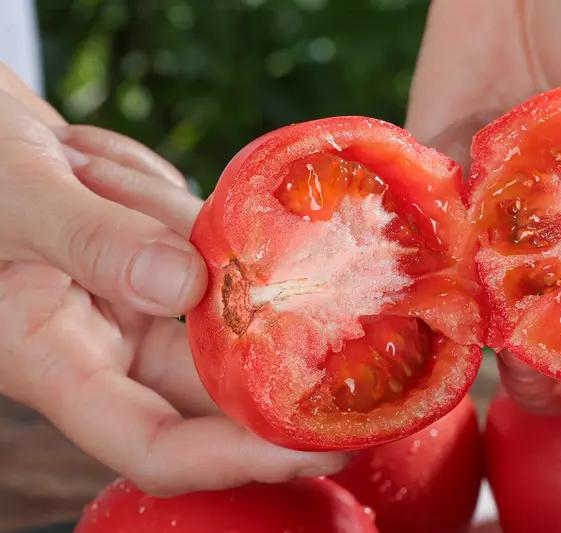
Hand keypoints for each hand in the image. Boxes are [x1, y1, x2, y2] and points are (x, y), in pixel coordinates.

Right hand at [0, 77, 346, 495]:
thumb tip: (186, 286)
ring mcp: (140, 307)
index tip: (319, 444)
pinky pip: (219, 263)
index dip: (237, 457)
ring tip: (156, 193)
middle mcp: (108, 350)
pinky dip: (230, 235)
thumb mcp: (18, 194)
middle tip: (364, 354)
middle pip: (216, 396)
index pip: (155, 445)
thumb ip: (94, 240)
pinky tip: (197, 193)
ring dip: (239, 266)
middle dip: (282, 375)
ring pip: (226, 316)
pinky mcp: (161, 267)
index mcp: (56, 362)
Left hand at [407, 0, 560, 409]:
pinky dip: (436, 268)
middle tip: (554, 393)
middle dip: (558, 361)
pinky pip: (435, 233)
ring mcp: (499, 204)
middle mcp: (559, 218)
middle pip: (560, 310)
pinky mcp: (444, 176)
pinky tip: (441, 301)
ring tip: (499, 370)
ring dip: (493, 337)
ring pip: (493, 290)